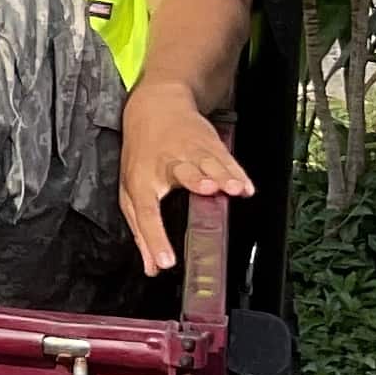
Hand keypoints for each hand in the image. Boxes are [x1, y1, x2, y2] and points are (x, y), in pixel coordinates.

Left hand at [119, 83, 253, 278]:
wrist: (155, 108)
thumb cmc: (141, 155)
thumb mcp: (130, 191)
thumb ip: (141, 231)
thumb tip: (152, 266)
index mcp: (142, 181)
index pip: (146, 212)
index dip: (155, 238)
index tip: (166, 262)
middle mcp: (166, 164)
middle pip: (181, 173)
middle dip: (195, 180)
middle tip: (207, 190)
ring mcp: (190, 151)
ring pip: (207, 163)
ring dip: (221, 175)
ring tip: (231, 188)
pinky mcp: (209, 144)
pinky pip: (225, 159)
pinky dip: (237, 173)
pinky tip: (245, 187)